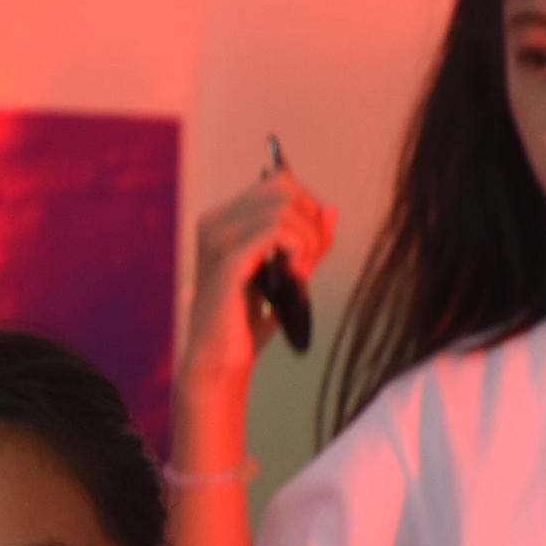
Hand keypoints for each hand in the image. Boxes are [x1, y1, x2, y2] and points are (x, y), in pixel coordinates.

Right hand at [183, 165, 333, 378]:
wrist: (218, 362)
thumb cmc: (246, 323)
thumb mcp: (287, 274)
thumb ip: (308, 241)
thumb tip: (330, 210)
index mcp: (223, 220)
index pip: (279, 182)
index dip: (308, 208)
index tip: (313, 247)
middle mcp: (215, 222)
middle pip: (284, 188)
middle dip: (310, 223)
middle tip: (308, 263)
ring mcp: (218, 238)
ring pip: (284, 206)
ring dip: (307, 241)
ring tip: (301, 274)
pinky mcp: (227, 259)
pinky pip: (277, 230)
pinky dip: (298, 250)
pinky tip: (294, 276)